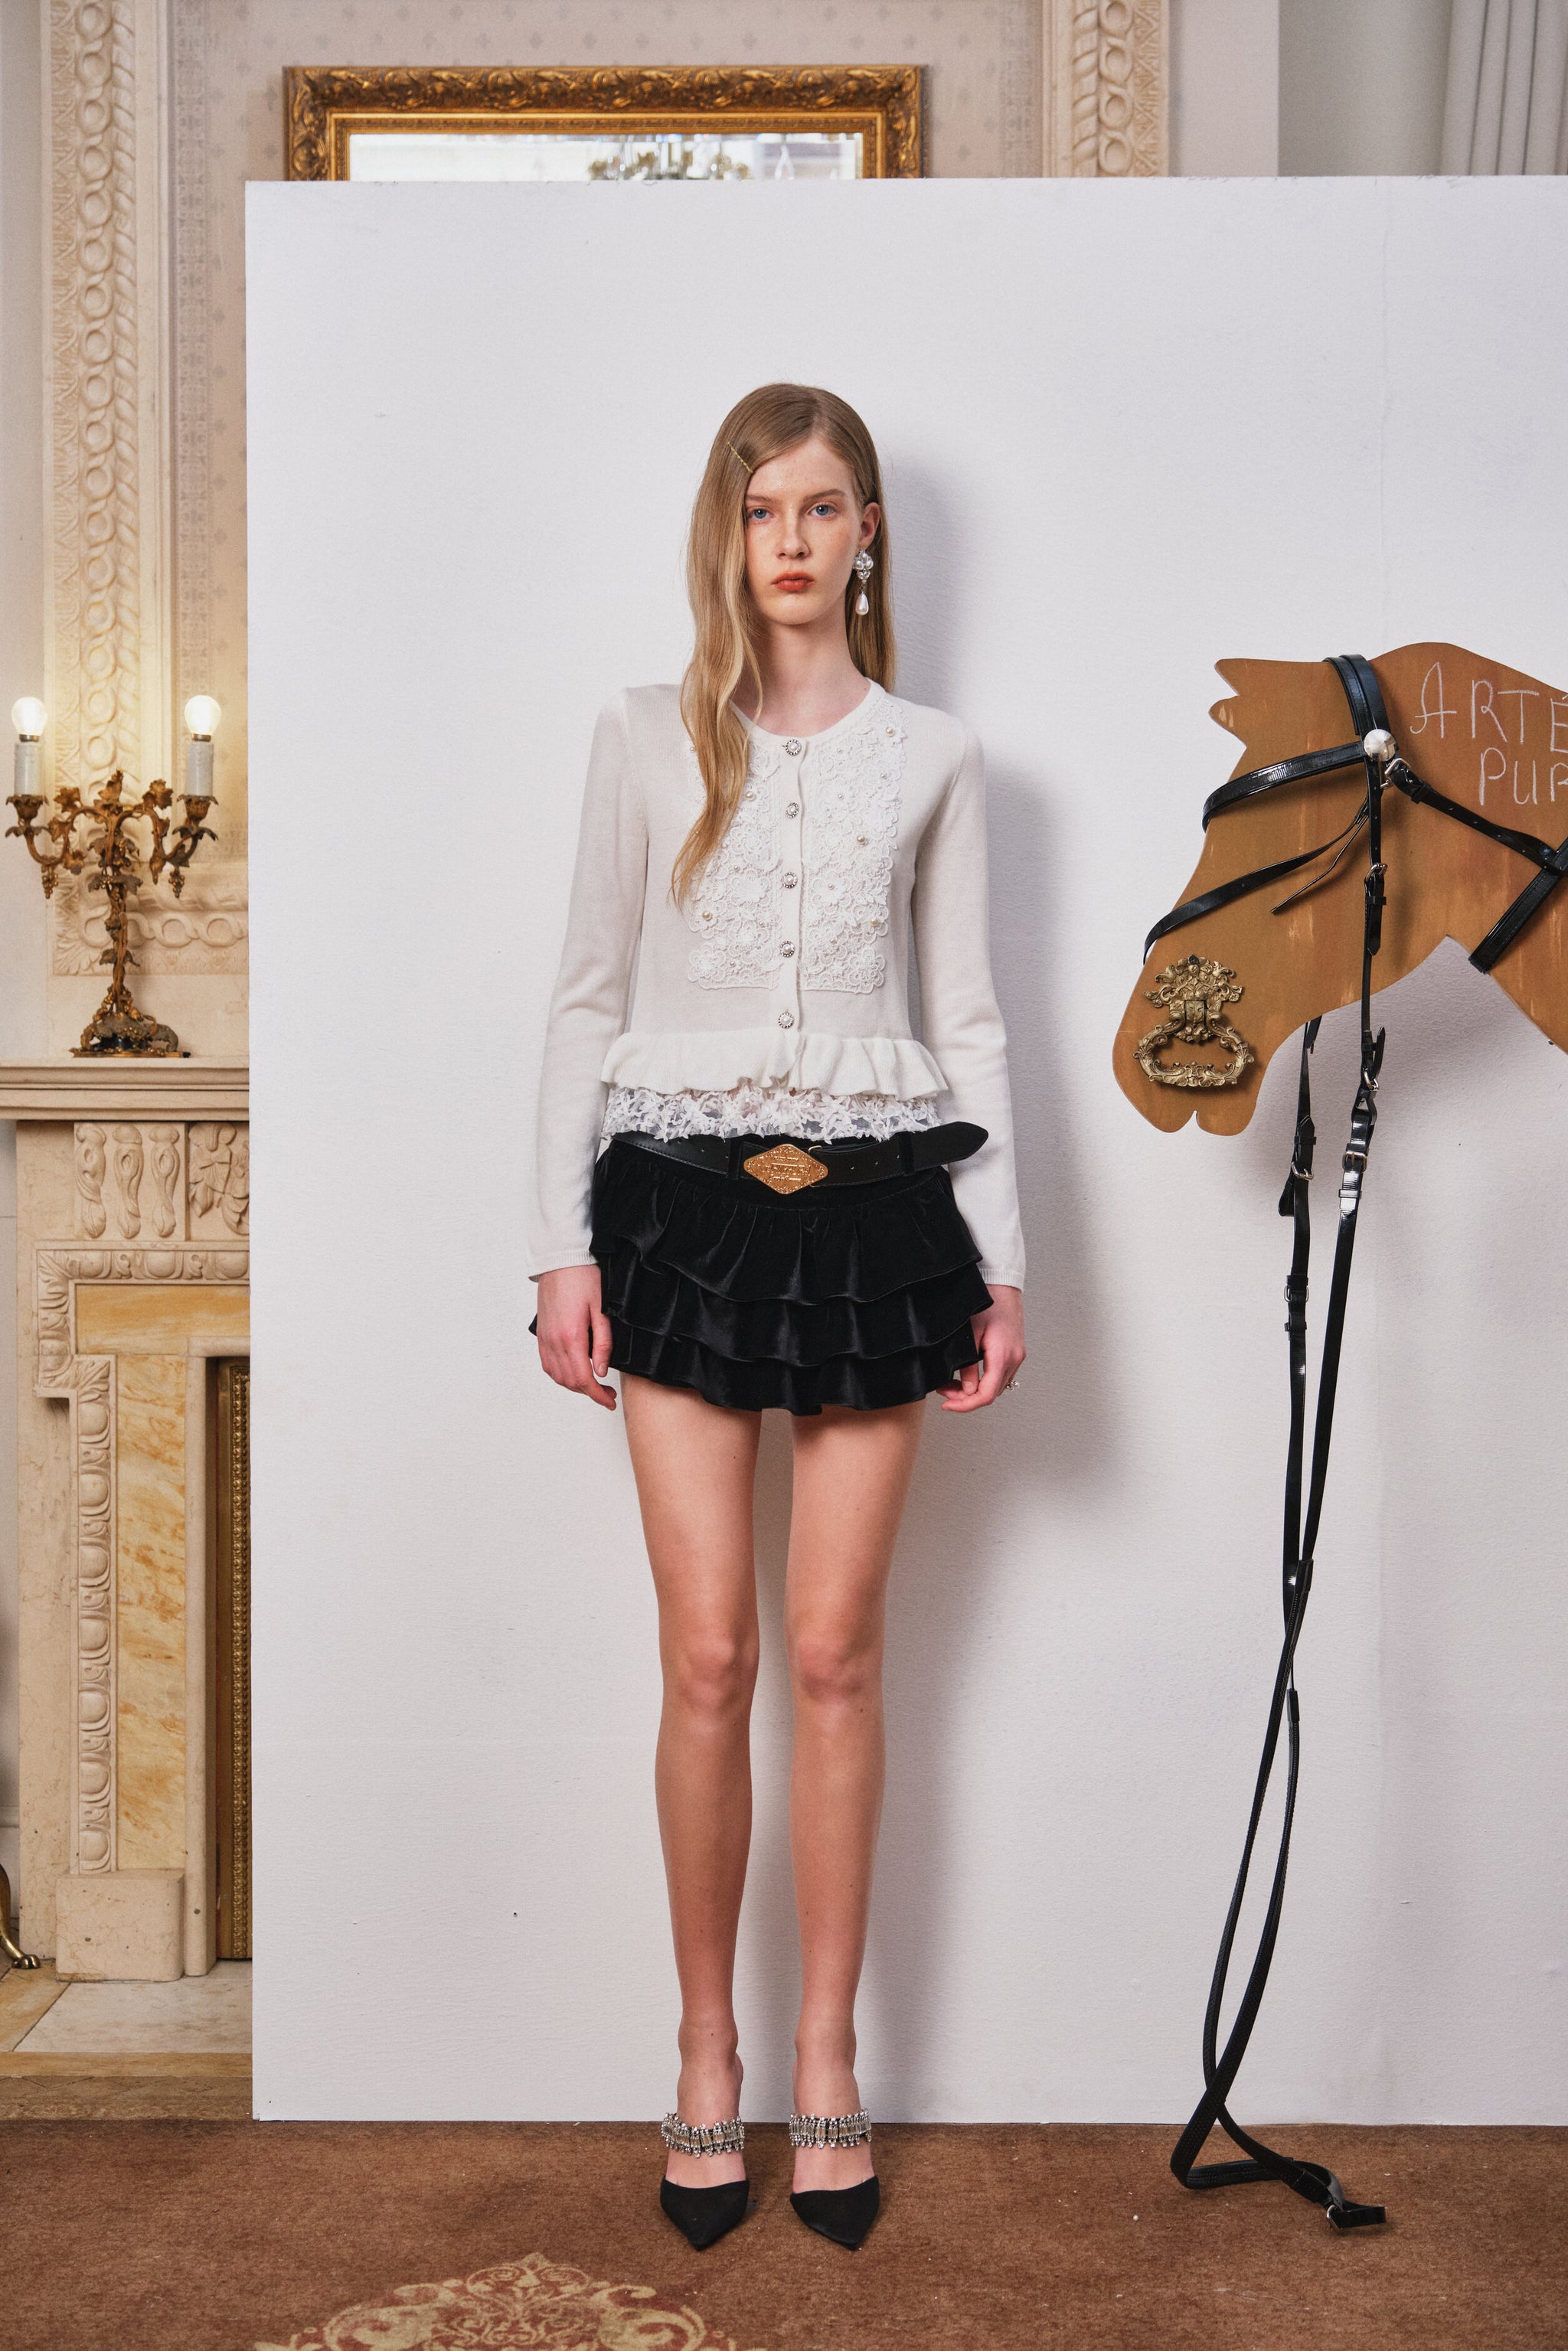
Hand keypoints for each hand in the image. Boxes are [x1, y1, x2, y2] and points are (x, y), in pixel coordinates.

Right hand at [535, 1264, 616, 1409]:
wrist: (560, 1261)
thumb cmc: (583, 1278)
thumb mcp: (602, 1310)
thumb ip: (603, 1344)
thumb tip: (601, 1371)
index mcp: (571, 1336)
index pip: (584, 1379)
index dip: (598, 1395)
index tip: (609, 1401)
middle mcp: (554, 1341)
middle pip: (569, 1382)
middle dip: (589, 1393)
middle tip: (607, 1393)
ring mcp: (545, 1339)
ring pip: (557, 1376)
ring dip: (575, 1385)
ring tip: (593, 1384)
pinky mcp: (541, 1334)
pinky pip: (547, 1364)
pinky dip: (560, 1375)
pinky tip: (574, 1371)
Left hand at [940, 1284, 1024, 1412]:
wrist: (1002, 1284)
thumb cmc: (985, 1302)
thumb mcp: (969, 1334)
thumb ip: (968, 1365)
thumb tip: (967, 1390)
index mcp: (1003, 1356)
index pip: (985, 1395)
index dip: (964, 1405)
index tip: (947, 1404)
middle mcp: (1014, 1359)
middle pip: (991, 1394)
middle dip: (966, 1398)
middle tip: (944, 1391)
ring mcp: (1017, 1356)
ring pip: (996, 1386)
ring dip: (975, 1390)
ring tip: (953, 1383)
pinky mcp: (1015, 1352)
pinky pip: (1001, 1375)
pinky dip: (985, 1381)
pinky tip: (969, 1375)